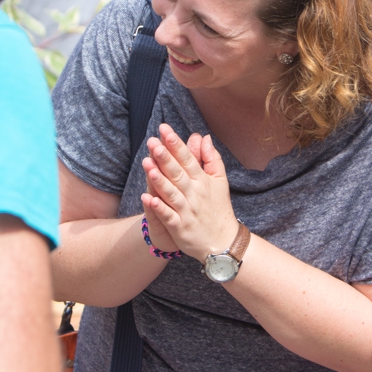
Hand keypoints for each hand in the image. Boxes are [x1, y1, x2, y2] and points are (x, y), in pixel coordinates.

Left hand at [140, 123, 237, 260]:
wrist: (224, 242)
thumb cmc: (219, 209)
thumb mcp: (221, 181)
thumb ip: (212, 159)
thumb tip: (204, 138)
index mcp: (202, 181)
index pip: (187, 159)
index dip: (176, 144)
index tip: (164, 129)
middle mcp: (194, 194)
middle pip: (177, 173)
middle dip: (165, 157)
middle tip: (152, 142)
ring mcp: (186, 211)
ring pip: (171, 193)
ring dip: (159, 180)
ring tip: (147, 165)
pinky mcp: (180, 227)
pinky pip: (168, 216)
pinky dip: (159, 208)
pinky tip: (148, 198)